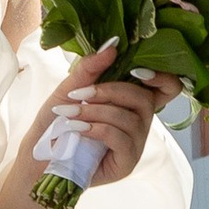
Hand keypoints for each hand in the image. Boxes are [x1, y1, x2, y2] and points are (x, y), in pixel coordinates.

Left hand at [50, 40, 179, 189]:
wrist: (39, 156)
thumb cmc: (57, 122)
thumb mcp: (71, 89)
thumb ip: (91, 68)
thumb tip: (112, 46)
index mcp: (132, 101)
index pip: (169, 88)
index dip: (162, 77)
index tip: (135, 69)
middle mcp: (141, 122)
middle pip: (146, 99)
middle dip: (111, 91)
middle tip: (79, 94)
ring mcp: (135, 144)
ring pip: (131, 119)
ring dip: (96, 112)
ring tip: (69, 114)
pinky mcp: (126, 163)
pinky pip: (122, 140)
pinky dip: (98, 129)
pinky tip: (77, 129)